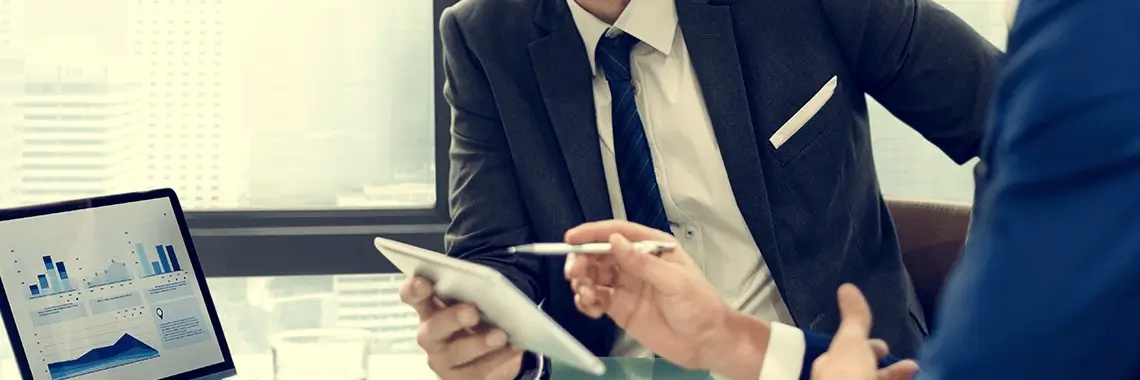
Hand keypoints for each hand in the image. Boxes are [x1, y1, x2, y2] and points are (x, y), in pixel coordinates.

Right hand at [399, 276, 523, 379]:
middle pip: (432, 328)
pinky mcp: (458, 378)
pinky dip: (497, 359)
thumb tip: (492, 288)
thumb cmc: (481, 316)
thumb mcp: (476, 299)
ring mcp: (442, 358)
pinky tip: (513, 348)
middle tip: (472, 312)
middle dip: (452, 319)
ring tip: (500, 335)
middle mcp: (430, 333)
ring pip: (454, 353)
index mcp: (429, 306)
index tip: (425, 282)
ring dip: (478, 343)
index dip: (414, 289)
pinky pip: (477, 371)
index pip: (412, 295)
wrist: (492, 350)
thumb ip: (476, 290)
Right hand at [563, 220, 743, 370]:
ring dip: (582, 281)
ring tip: (584, 293)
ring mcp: (626, 286)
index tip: (571, 239)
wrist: (705, 342)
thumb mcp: (674, 281)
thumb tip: (614, 241)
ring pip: (594, 276)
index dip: (593, 233)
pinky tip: (590, 307)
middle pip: (600, 254)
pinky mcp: (619, 308)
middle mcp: (635, 263)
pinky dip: (586, 301)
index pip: (618, 233)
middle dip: (582, 260)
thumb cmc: (698, 306)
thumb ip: (642, 262)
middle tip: (574, 273)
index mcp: (652, 247)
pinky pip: (595, 299)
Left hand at [811, 284, 918, 379]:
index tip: (885, 347)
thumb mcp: (850, 345)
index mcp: (833, 368)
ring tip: (917, 373)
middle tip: (912, 366)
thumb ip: (853, 320)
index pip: (852, 355)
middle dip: (889, 371)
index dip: (870, 350)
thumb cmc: (847, 379)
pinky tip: (919, 378)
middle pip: (867, 375)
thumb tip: (847, 287)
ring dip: (896, 378)